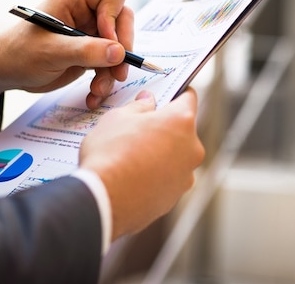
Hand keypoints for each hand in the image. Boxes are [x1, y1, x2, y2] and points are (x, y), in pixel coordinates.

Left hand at [0, 0, 133, 107]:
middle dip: (122, 49)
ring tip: (98, 90)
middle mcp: (86, 11)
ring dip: (112, 71)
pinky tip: (93, 95)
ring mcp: (89, 32)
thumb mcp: (52, 52)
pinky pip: (109, 63)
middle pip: (123, 21)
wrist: (6, 72)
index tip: (109, 42)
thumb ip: (86, 51)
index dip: (115, 18)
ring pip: (118, 46)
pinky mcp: (90, 51)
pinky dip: (105, 80)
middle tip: (118, 72)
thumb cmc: (20, 53)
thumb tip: (118, 52)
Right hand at [79, 89, 204, 239]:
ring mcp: (185, 176)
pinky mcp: (174, 198)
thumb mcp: (118, 117)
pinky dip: (155, 176)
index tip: (167, 95)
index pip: (188, 98)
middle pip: (182, 130)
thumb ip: (138, 106)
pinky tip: (132, 176)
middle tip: (139, 128)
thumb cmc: (110, 153)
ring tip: (132, 155)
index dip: (176, 93)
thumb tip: (147, 101)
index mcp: (182, 121)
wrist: (103, 199)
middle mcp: (192, 149)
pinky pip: (167, 180)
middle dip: (164, 127)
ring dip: (160, 153)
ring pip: (175, 157)